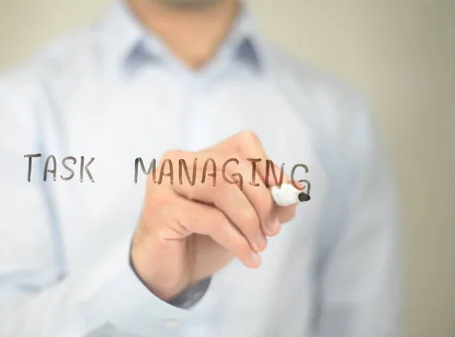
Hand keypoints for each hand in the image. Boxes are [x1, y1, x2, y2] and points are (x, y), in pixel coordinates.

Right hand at [130, 131, 300, 300]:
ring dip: (249, 219)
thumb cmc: (203, 240)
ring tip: (259, 244)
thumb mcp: (242, 219)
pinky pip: (210, 218)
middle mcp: (177, 162)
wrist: (169, 273)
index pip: (242, 144)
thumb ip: (268, 202)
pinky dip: (237, 240)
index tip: (284, 197)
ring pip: (220, 185)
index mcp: (197, 157)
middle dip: (261, 198)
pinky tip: (248, 257)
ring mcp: (164, 184)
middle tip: (271, 230)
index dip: (268, 168)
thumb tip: (295, 191)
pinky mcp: (160, 210)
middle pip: (232, 164)